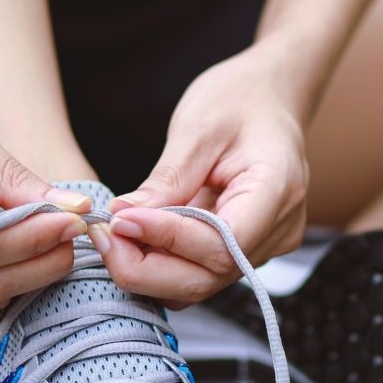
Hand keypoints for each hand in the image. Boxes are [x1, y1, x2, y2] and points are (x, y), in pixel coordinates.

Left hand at [95, 46, 309, 307]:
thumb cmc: (237, 101)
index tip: (119, 220)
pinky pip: (200, 273)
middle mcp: (279, 230)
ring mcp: (265, 246)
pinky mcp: (245, 252)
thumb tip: (123, 218)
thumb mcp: (198, 128)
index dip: (168, 240)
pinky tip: (135, 238)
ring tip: (113, 234)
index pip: (224, 242)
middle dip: (148, 266)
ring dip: (149, 269)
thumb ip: (167, 179)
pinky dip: (161, 265)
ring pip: (201, 283)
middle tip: (103, 234)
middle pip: (210, 277)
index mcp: (278, 190)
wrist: (267, 99)